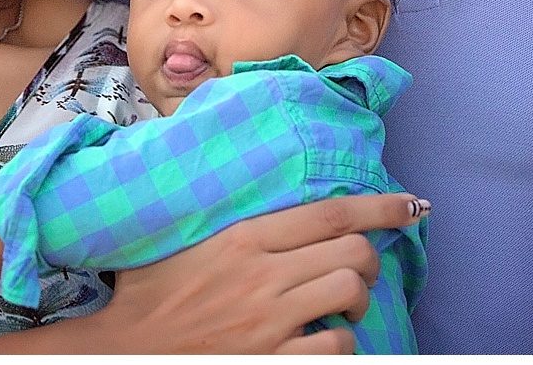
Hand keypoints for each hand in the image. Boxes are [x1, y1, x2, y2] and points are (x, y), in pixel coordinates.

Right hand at [91, 192, 427, 353]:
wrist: (122, 350)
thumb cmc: (148, 295)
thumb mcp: (182, 240)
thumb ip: (226, 218)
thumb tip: (258, 186)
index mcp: (243, 237)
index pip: (331, 214)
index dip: (381, 207)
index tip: (411, 205)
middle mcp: (262, 275)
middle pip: (352, 253)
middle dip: (371, 259)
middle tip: (362, 268)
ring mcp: (268, 322)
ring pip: (350, 295)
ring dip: (357, 301)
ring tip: (343, 305)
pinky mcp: (269, 361)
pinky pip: (335, 348)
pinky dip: (339, 344)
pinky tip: (321, 340)